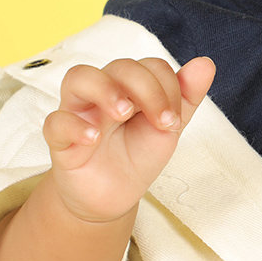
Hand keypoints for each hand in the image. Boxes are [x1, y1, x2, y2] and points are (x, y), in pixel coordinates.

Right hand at [42, 56, 215, 223]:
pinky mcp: (61, 140)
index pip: (148, 66)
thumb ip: (186, 97)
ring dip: (105, 90)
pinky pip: (56, 122)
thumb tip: (205, 64)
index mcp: (131, 87)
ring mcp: (79, 113)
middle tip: (162, 122)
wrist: (114, 196)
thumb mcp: (168, 127)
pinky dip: (74, 125)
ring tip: (123, 113)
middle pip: (119, 67)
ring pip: (78, 78)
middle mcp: (103, 93)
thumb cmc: (138, 154)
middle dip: (147, 89)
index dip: (167, 86)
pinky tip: (94, 138)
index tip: (175, 121)